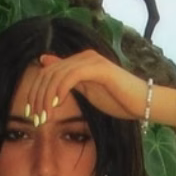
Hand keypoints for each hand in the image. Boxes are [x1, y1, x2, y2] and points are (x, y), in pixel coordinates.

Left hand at [25, 51, 146, 121]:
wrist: (144, 104)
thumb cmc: (119, 101)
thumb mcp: (87, 92)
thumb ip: (68, 82)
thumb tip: (45, 66)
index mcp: (79, 61)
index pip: (47, 72)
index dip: (34, 92)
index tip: (30, 113)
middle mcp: (84, 56)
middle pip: (48, 73)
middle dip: (37, 97)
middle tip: (34, 118)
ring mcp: (92, 60)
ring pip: (57, 75)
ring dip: (46, 98)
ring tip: (44, 117)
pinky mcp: (99, 68)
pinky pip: (72, 76)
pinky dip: (60, 90)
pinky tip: (56, 105)